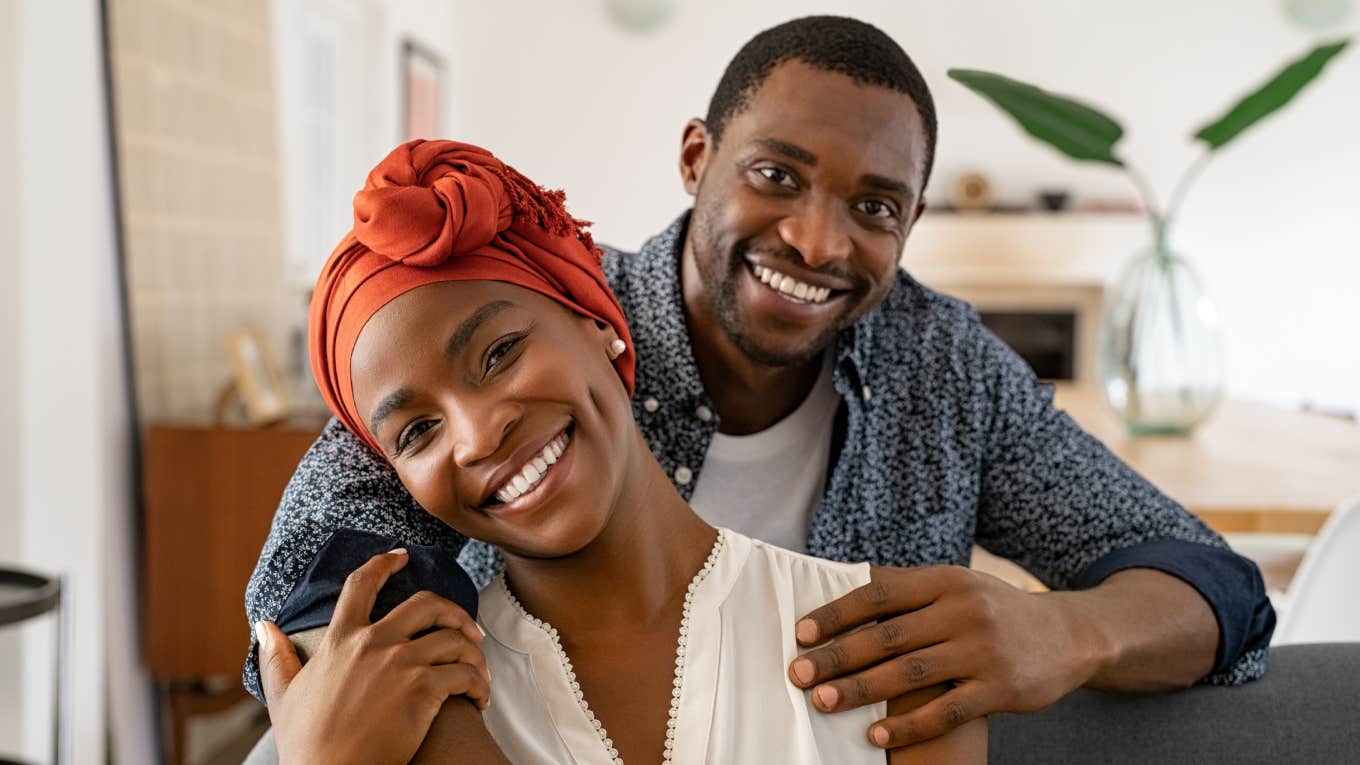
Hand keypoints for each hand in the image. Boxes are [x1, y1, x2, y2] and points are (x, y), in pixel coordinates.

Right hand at [258, 548, 490, 764]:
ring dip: (473, 654)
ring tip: (477, 673)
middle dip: (454, 610)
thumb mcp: (283, 696)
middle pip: (427, 603)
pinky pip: (465, 674)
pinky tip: (478, 699)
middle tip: (467, 628)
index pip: (361, 585)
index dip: (383, 564)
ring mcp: (401, 665)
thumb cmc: (307, 744)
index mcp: (341, 640)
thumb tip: (264, 625)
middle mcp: (373, 644)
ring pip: (455, 639)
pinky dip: (479, 684)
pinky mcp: (424, 691)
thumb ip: (276, 657)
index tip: (401, 556)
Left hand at [788, 565, 1105, 749]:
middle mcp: (963, 611)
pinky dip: (908, 726)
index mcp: (946, 580)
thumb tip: (844, 586)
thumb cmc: (996, 610)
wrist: (1069, 635)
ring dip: (861, 690)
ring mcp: (982, 651)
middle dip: (838, 656)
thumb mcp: (958, 585)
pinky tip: (876, 737)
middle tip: (798, 673)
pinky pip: (946, 712)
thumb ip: (910, 589)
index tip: (802, 633)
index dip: (838, 613)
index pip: (880, 594)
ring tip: (824, 702)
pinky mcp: (999, 689)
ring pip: (910, 674)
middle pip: (887, 636)